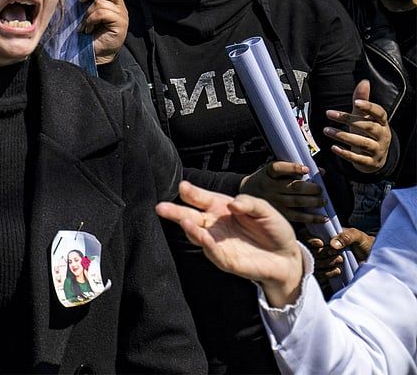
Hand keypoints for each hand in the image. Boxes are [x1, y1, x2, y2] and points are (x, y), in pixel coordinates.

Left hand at [78, 0, 126, 65]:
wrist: (96, 54)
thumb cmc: (90, 33)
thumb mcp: (87, 12)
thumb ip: (88, 0)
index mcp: (113, 1)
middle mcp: (120, 5)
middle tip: (82, 0)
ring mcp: (122, 14)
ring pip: (101, 2)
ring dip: (87, 13)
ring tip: (85, 24)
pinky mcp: (120, 23)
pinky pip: (101, 13)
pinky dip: (90, 21)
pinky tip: (88, 30)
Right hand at [157, 181, 303, 307]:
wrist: (287, 257)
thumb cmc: (273, 229)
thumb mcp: (265, 209)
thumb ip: (250, 203)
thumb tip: (233, 204)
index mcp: (220, 207)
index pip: (200, 198)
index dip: (191, 192)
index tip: (183, 187)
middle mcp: (214, 224)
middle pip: (189, 216)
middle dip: (174, 212)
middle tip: (160, 207)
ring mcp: (217, 242)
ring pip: (196, 235)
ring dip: (189, 228)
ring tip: (184, 221)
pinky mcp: (225, 260)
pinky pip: (213, 252)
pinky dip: (207, 244)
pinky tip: (202, 236)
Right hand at [239, 161, 326, 224]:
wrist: (247, 193)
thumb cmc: (267, 179)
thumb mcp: (274, 170)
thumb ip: (296, 168)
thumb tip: (322, 171)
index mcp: (268, 173)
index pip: (278, 168)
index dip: (293, 168)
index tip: (306, 169)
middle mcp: (269, 187)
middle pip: (293, 187)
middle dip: (311, 188)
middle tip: (320, 189)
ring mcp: (273, 201)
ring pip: (296, 202)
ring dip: (313, 202)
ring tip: (323, 201)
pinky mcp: (278, 213)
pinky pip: (297, 216)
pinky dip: (311, 218)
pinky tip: (323, 217)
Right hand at [306, 227, 373, 284]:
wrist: (372, 258)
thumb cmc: (364, 243)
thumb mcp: (357, 236)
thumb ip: (346, 236)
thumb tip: (333, 244)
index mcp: (323, 234)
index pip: (305, 235)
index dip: (310, 240)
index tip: (321, 244)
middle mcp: (319, 247)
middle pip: (309, 251)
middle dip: (322, 254)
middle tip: (337, 254)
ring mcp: (321, 260)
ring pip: (314, 263)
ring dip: (326, 263)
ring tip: (340, 261)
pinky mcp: (326, 271)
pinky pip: (319, 275)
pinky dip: (328, 273)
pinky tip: (339, 271)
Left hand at [324, 80, 391, 173]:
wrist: (375, 159)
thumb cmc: (367, 133)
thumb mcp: (364, 117)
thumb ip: (362, 100)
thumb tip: (364, 82)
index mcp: (382, 123)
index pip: (379, 113)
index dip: (369, 107)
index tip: (356, 103)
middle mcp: (382, 136)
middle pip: (368, 127)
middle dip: (348, 120)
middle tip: (329, 113)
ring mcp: (377, 150)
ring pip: (362, 143)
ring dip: (343, 136)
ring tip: (327, 130)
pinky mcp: (370, 162)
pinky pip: (358, 158)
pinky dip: (346, 153)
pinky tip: (333, 148)